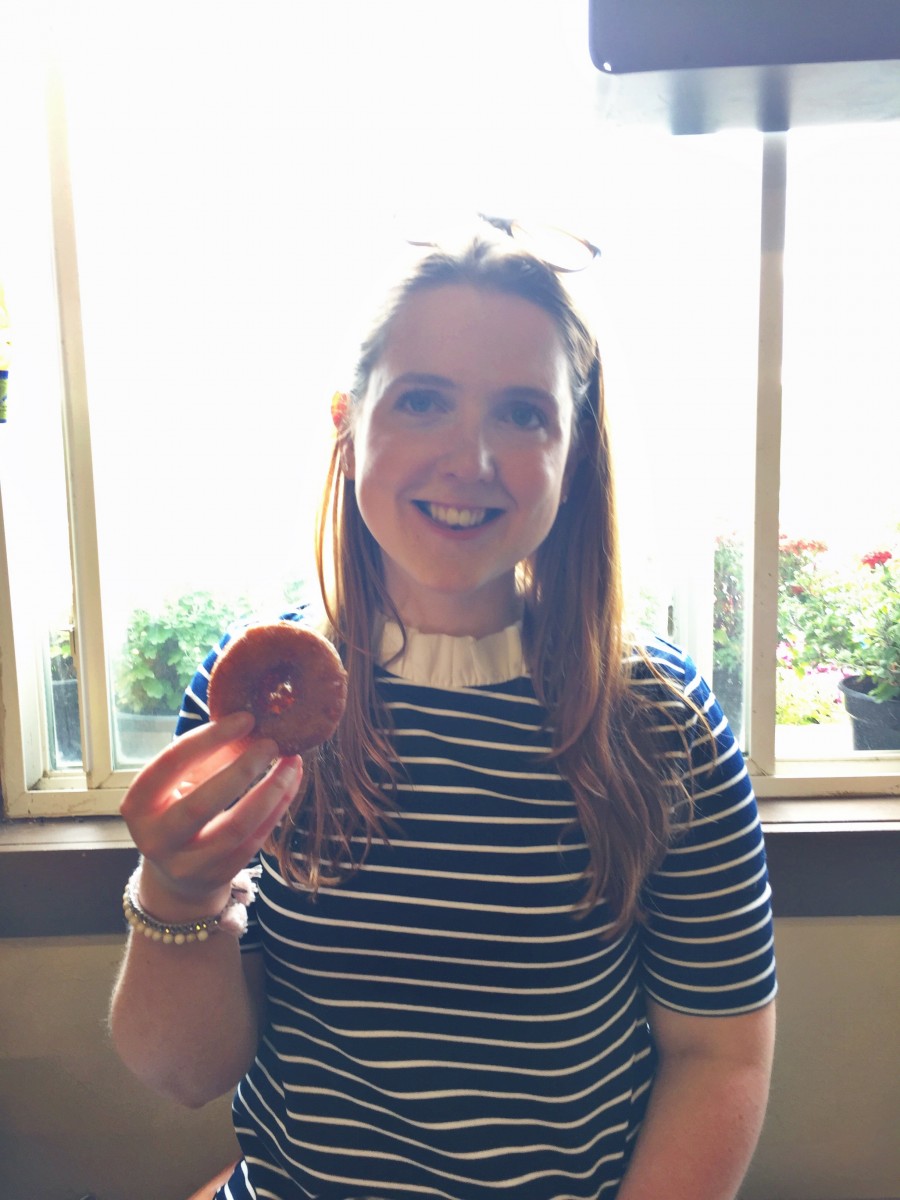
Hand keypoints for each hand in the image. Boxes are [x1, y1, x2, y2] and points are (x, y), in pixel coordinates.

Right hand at [120, 711, 301, 918]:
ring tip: (292, 763)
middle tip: (272, 744)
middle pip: (201, 804)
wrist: (176, 874)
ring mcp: (187, 863)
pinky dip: (277, 808)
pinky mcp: (218, 876)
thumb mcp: (179, 783)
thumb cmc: (178, 810)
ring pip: (236, 827)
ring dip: (271, 791)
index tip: (245, 718)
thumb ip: (205, 756)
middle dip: (242, 770)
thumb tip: (251, 724)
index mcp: (138, 803)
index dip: (209, 738)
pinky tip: (290, 784)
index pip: (172, 763)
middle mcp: (156, 838)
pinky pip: (255, 840)